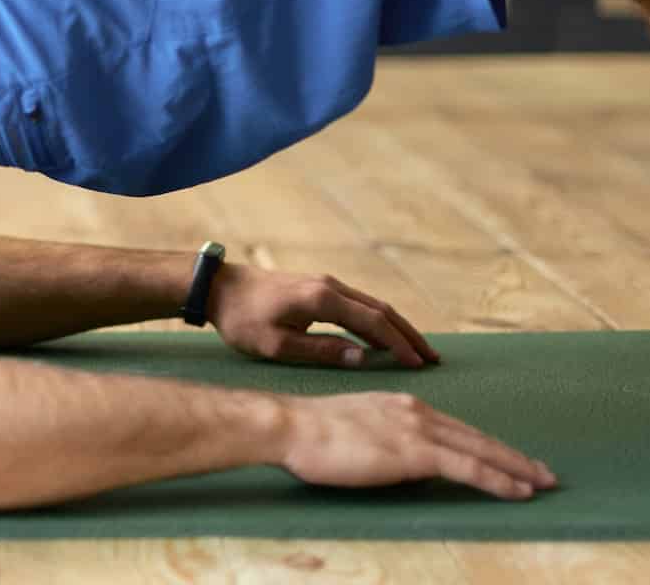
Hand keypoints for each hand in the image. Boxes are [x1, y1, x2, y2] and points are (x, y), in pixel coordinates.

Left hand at [208, 263, 439, 368]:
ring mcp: (325, 285)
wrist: (217, 287)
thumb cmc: (240, 320)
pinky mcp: (318, 289)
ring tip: (418, 350)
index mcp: (322, 300)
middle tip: (432, 359)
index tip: (419, 364)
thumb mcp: (276, 345)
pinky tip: (385, 337)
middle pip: (381, 310)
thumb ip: (320, 351)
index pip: (373, 322)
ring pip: (372, 305)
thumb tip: (362, 358)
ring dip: (396, 327)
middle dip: (408, 335)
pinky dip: (378, 321)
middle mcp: (330, 287)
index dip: (399, 344)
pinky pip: (358, 305)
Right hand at [277, 392, 556, 500]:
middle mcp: (417, 411)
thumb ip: (381, 437)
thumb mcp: (354, 428)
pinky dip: (499, 479)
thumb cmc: (309, 433)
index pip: (456, 429)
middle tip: (544, 473)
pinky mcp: (416, 451)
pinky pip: (469, 467)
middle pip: (477, 437)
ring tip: (544, 482)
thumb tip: (395, 457)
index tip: (510, 459)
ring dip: (517, 468)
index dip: (486, 446)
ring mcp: (419, 429)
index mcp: (402, 405)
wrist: (291, 426)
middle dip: (514, 457)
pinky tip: (519, 491)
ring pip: (481, 450)